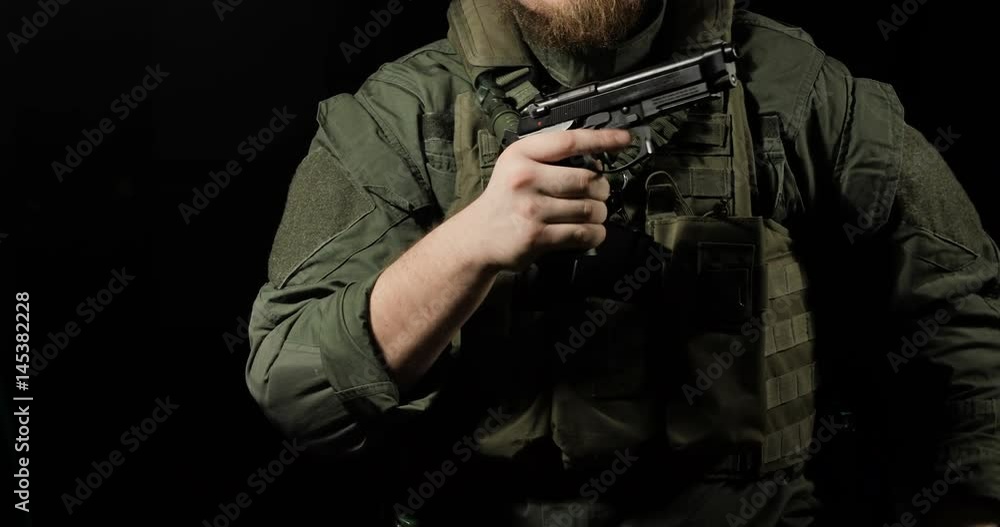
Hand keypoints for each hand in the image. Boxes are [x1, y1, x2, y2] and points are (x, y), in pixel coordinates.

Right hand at [460, 129, 632, 270]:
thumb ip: (549, 157)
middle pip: (588, 179)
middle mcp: (525, 178)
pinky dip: (594, 234)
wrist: (478, 236)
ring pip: (590, 208)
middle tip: (596, 194)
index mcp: (521, 154)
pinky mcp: (538, 236)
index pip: (570, 141)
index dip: (602, 139)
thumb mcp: (517, 165)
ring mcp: (531, 209)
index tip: (624, 139)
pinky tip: (588, 231)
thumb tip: (597, 159)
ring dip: (599, 213)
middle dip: (601, 189)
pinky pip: (584, 233)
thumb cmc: (505, 198)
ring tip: (590, 213)